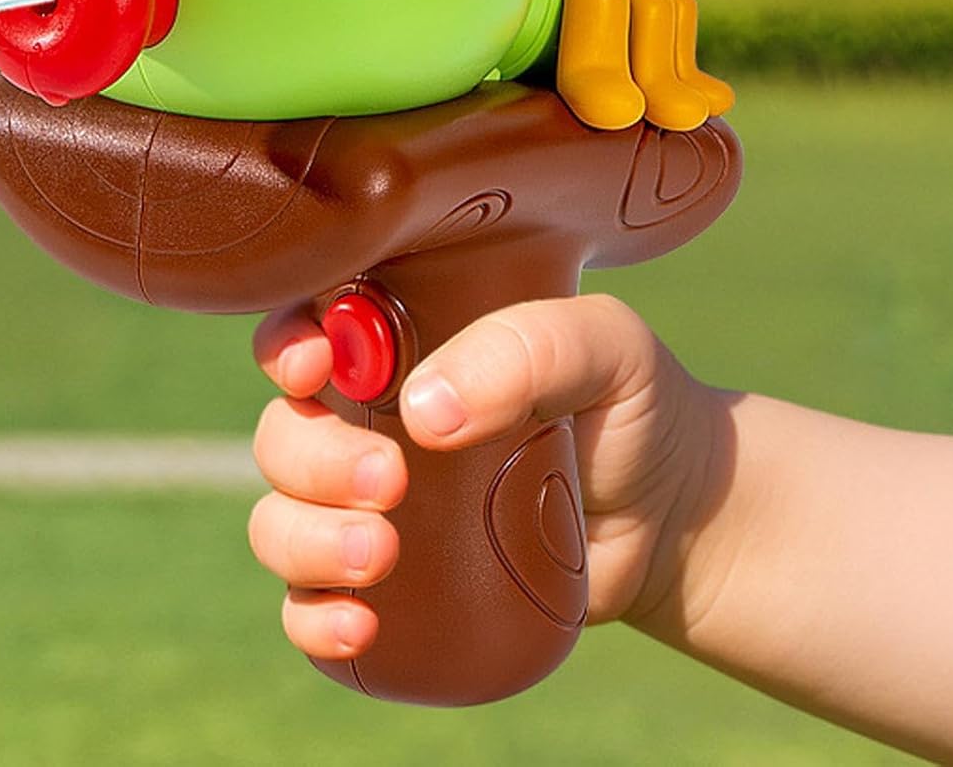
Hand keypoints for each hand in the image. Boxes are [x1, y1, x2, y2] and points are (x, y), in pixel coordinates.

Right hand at [248, 294, 723, 661]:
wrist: (673, 516)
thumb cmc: (629, 405)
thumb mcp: (600, 348)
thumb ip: (522, 353)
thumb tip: (423, 413)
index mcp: (397, 339)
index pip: (304, 328)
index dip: (286, 346)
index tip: (316, 368)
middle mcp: (366, 418)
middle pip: (283, 431)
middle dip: (312, 459)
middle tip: (390, 481)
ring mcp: (369, 506)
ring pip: (278, 519)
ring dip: (304, 540)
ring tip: (379, 554)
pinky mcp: (387, 587)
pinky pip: (309, 607)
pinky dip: (312, 620)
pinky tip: (361, 624)